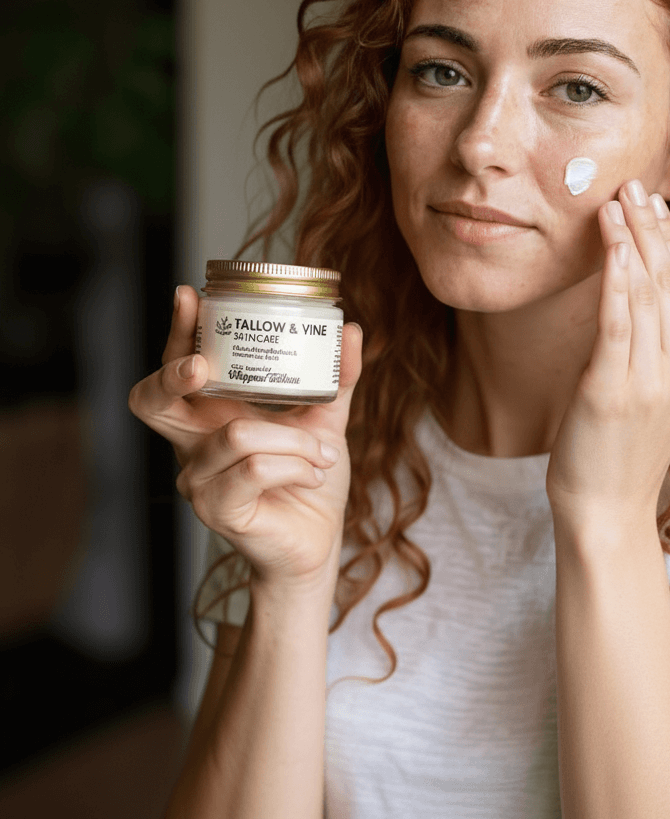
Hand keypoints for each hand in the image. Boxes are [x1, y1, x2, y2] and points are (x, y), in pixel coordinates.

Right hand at [128, 284, 362, 588]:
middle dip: (172, 374)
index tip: (191, 295)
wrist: (319, 539)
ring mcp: (198, 479)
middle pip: (150, 400)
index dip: (177, 331)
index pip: (177, 366)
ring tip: (323, 452)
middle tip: (201, 364)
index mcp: (211, 415)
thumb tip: (353, 330)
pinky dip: (295, 466)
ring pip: (236, 435)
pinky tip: (313, 473)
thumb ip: (337, 378)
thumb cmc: (310, 478)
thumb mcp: (326, 420)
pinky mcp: (216, 509)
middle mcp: (193, 444)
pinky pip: (253, 470)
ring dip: (293, 440)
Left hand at [546, 179, 669, 526]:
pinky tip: (609, 243)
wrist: (608, 502)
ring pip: (645, 294)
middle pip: (669, 282)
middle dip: (650, 229)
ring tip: (615, 201)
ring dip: (629, 242)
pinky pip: (618, 321)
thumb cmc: (640, 445)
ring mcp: (650, 380)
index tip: (654, 200)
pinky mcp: (612, 388)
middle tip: (634, 184)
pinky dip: (614, 278)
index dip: (669, 240)